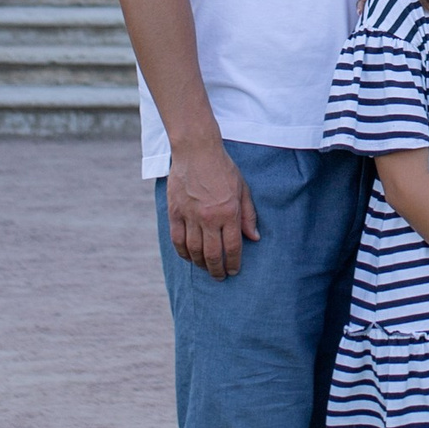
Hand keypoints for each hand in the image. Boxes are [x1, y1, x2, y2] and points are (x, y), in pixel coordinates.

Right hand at [167, 140, 253, 279]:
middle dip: (217, 270)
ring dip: (200, 264)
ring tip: (205, 268)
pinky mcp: (175, 212)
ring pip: (193, 250)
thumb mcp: (243, 189)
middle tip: (220, 277)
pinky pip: (177, 240)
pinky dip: (183, 252)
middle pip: (212, 254)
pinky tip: (188, 257)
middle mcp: (209, 217)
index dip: (233, 263)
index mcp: (229, 212)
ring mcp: (190, 215)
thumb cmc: (223, 168)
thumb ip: (248, 215)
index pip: (232, 247)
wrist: (196, 150)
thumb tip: (254, 238)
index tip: (234, 271)